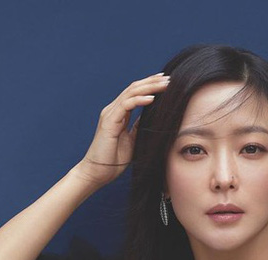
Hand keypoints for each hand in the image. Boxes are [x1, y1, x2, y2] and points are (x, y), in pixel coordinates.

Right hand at [72, 72, 170, 187]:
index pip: (135, 93)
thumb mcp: (132, 140)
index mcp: (118, 113)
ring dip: (149, 87)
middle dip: (152, 82)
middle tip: (169, 78)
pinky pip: (126, 105)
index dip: (150, 86)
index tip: (165, 82)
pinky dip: (139, 100)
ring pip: (131, 93)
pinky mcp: (109, 122)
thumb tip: (151, 118)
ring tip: (164, 84)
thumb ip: (138, 127)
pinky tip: (152, 98)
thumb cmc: (113, 159)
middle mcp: (113, 110)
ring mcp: (110, 114)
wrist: (98, 172)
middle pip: (134, 89)